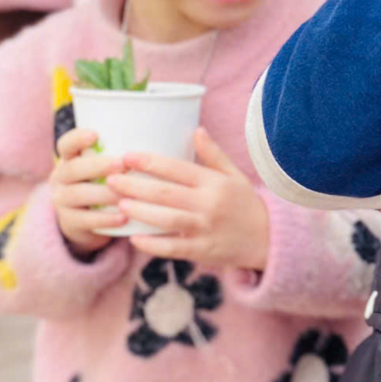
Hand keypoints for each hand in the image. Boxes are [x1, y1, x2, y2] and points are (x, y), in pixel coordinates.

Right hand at [50, 128, 124, 253]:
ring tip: (129, 193)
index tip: (95, 135)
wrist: (86, 222)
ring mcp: (61, 201)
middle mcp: (60, 178)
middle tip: (124, 164)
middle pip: (73, 168)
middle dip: (99, 166)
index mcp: (70, 159)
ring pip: (79, 194)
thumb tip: (163, 140)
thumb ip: (120, 156)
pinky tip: (124, 217)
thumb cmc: (103, 185)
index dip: (77, 138)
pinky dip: (106, 219)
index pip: (66, 144)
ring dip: (105, 193)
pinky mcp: (69, 222)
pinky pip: (85, 220)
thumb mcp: (105, 169)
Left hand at [107, 128, 271, 271]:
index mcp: (214, 183)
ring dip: (140, 212)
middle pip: (165, 193)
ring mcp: (205, 229)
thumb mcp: (235, 175)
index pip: (177, 168)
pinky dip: (153, 244)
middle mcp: (209, 204)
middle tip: (110, 179)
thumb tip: (196, 130)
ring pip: (166, 219)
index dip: (149, 161)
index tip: (127, 156)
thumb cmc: (246, 204)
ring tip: (119, 204)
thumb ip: (213, 155)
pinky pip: (173, 248)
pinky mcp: (203, 251)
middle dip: (134, 185)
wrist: (269, 239)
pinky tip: (134, 238)